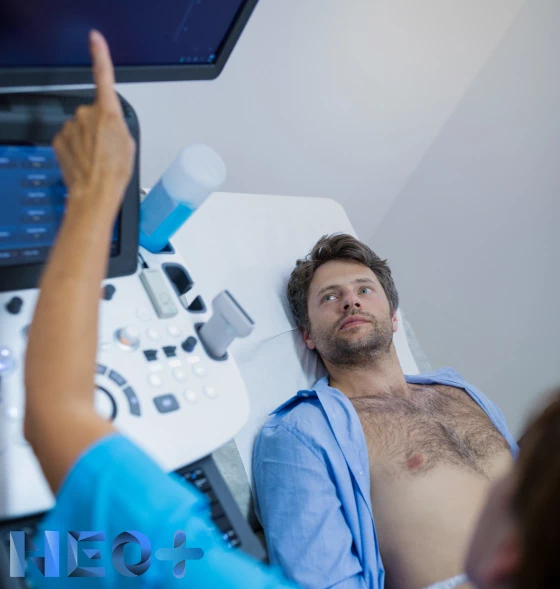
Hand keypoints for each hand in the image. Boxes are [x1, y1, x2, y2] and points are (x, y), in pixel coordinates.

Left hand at [53, 30, 135, 218]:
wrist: (95, 192)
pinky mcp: (60, 139)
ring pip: (81, 127)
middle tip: (108, 149)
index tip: (95, 39)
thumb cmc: (115, 174)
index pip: (103, 76)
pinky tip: (85, 161)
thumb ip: (118, 126)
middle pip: (94, 113)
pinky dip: (77, 148)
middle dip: (100, 128)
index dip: (100, 55)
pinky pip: (70, 138)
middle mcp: (86, 115)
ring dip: (88, 140)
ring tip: (97, 159)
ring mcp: (71, 127)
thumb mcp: (129, 145)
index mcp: (108, 113)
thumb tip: (107, 126)